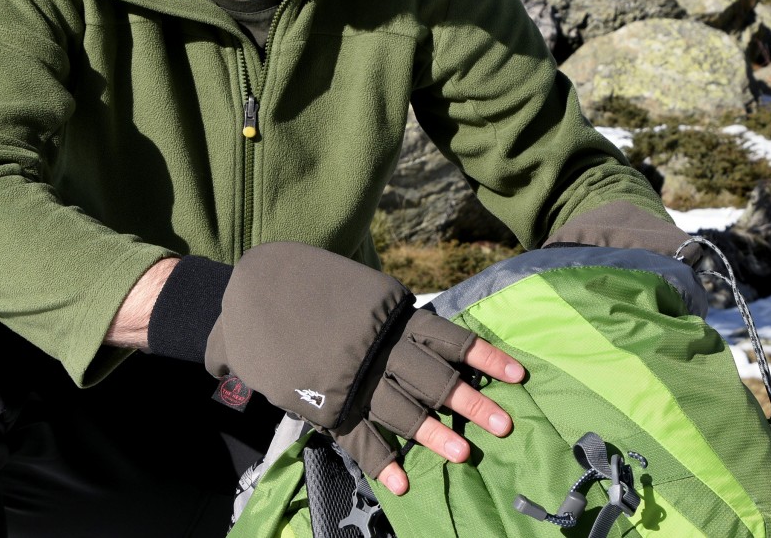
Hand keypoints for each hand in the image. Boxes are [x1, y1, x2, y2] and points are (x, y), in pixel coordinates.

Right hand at [203, 242, 525, 487]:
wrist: (252, 293)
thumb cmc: (311, 287)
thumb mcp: (358, 290)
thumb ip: (390, 314)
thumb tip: (431, 332)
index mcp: (392, 318)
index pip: (449, 338)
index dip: (484, 357)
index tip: (517, 375)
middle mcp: (380, 348)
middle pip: (433, 377)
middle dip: (470, 402)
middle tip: (503, 425)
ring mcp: (354, 378)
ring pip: (401, 408)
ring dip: (432, 433)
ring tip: (462, 455)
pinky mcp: (326, 402)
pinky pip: (358, 435)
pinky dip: (380, 460)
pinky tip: (401, 483)